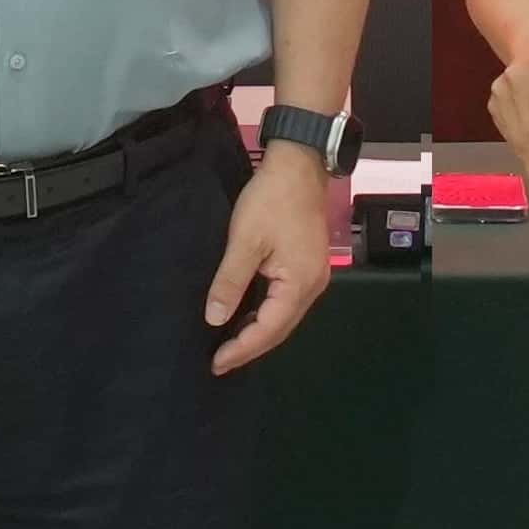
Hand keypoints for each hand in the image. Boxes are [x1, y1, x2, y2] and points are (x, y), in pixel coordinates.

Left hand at [206, 140, 339, 373]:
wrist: (299, 164)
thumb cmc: (271, 200)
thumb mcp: (244, 240)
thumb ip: (230, 282)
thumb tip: (214, 319)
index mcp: (299, 283)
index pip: (268, 329)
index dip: (241, 349)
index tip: (215, 363)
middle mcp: (313, 287)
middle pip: (280, 329)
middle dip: (250, 347)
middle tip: (219, 361)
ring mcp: (314, 277)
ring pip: (284, 317)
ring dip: (259, 332)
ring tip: (230, 345)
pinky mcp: (308, 266)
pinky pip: (286, 302)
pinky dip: (267, 314)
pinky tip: (248, 317)